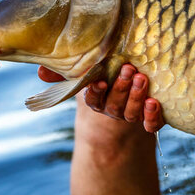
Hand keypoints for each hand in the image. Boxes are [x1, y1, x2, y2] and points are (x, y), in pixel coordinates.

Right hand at [37, 64, 164, 132]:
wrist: (132, 91)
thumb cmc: (107, 76)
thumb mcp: (87, 72)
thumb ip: (63, 72)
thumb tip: (40, 71)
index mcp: (97, 101)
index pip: (93, 100)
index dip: (96, 92)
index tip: (100, 81)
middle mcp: (114, 110)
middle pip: (115, 105)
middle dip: (121, 88)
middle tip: (129, 70)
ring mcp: (132, 116)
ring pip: (132, 113)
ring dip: (137, 97)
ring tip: (142, 79)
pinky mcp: (150, 119)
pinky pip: (151, 124)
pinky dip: (153, 116)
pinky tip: (154, 103)